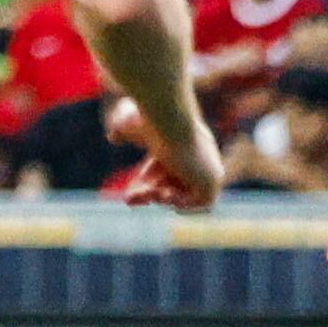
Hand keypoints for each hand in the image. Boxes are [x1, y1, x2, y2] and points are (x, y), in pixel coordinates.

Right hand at [111, 97, 225, 208]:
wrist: (167, 122)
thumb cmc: (147, 121)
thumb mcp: (129, 126)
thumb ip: (122, 131)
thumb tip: (113, 136)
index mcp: (187, 140)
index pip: (169, 168)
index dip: (148, 180)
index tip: (131, 190)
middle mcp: (201, 154)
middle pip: (175, 184)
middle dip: (150, 194)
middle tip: (129, 201)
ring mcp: (210, 167)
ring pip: (185, 194)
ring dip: (161, 199)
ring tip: (148, 193)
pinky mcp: (214, 180)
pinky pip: (202, 204)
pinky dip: (183, 204)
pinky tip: (168, 192)